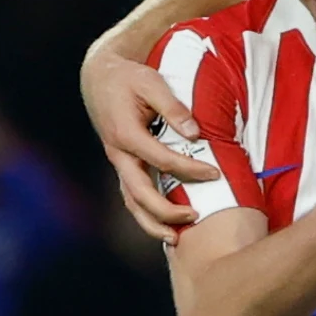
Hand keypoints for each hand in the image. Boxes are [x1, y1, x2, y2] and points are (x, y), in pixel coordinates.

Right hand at [79, 47, 219, 244]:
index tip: (215, 173)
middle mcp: (118, 154)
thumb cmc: (128, 78)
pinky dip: (146, 214)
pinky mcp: (122, 165)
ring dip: (151, 222)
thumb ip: (173, 107)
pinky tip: (164, 225)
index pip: (161, 159)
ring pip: (131, 201)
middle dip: (166, 210)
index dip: (190, 169)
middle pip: (139, 193)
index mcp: (125, 134)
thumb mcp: (151, 82)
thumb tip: (194, 134)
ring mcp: (118, 162)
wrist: (99, 77)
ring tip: (175, 238)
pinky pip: (132, 195)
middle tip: (196, 216)